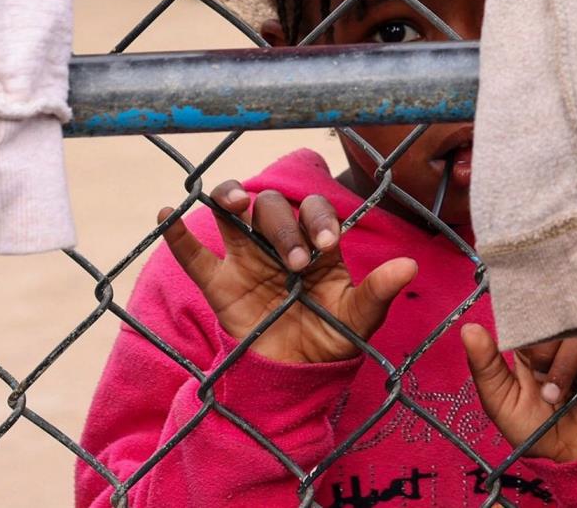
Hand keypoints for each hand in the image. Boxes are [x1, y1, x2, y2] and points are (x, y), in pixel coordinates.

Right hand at [159, 182, 416, 364]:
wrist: (297, 377)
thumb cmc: (333, 339)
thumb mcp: (359, 319)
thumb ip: (378, 292)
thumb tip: (410, 267)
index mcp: (317, 243)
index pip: (315, 211)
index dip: (318, 219)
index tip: (325, 246)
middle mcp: (280, 242)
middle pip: (273, 209)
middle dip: (282, 227)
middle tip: (295, 262)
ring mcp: (247, 260)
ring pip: (233, 216)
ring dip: (230, 198)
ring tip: (232, 201)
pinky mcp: (220, 285)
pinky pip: (195, 257)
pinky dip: (177, 234)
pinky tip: (166, 212)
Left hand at [462, 325, 576, 462]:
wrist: (575, 461)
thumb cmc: (537, 430)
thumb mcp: (502, 403)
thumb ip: (486, 368)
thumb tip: (468, 328)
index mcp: (538, 341)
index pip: (532, 312)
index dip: (526, 325)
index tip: (519, 347)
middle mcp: (568, 336)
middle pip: (558, 318)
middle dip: (545, 351)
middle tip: (542, 381)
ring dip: (570, 360)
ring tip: (563, 392)